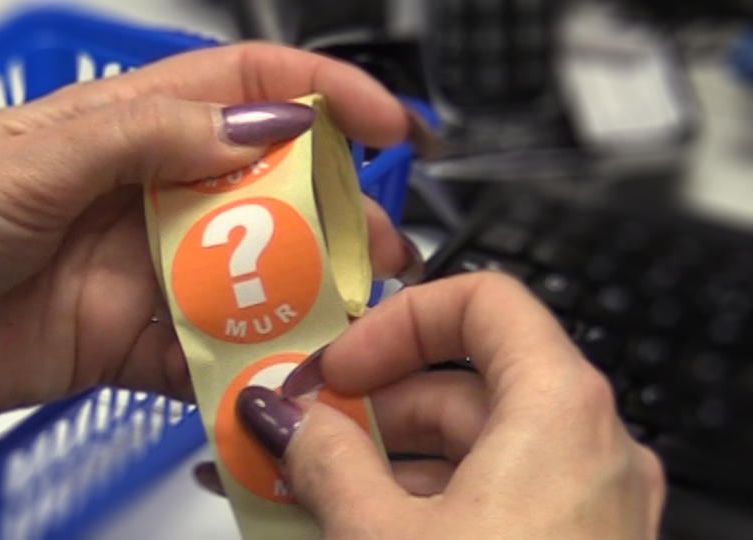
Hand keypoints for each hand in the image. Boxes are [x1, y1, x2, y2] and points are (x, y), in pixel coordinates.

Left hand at [0, 43, 424, 477]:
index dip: (325, 97)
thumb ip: (146, 137)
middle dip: (334, 213)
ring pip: (248, 278)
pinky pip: (205, 353)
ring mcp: (142, 270)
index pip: (247, 91)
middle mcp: (146, 194)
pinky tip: (274, 376)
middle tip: (379, 246)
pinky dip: (243, 367)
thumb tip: (249, 123)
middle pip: (268, 191)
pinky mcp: (128, 341)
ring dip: (302, 297)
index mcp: (127, 125)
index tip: (385, 125)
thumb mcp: (35, 156)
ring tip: (346, 317)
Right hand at [211, 273, 665, 538]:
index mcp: (557, 413)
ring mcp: (571, 507)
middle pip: (457, 386)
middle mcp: (580, 451)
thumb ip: (324, 458)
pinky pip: (469, 503)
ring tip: (287, 480)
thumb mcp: (380, 536)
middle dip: (360, 408)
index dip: (399, 320)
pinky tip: (328, 522)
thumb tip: (284, 418)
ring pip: (456, 452)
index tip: (338, 363)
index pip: (482, 304)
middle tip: (289, 426)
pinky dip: (401, 504)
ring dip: (367, 462)